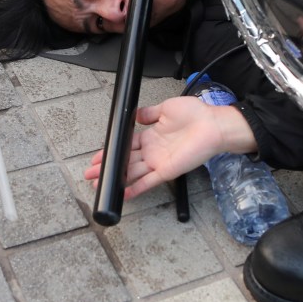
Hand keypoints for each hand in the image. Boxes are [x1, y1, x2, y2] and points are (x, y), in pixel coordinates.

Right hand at [83, 95, 257, 198]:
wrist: (213, 124)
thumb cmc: (195, 114)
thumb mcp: (167, 108)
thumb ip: (150, 113)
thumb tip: (136, 114)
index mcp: (151, 135)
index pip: (126, 145)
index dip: (111, 151)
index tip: (97, 157)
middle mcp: (152, 150)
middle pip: (125, 161)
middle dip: (107, 168)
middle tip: (89, 174)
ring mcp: (158, 162)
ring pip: (131, 173)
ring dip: (115, 179)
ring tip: (97, 184)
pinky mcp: (166, 171)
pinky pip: (147, 182)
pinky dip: (134, 188)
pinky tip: (121, 194)